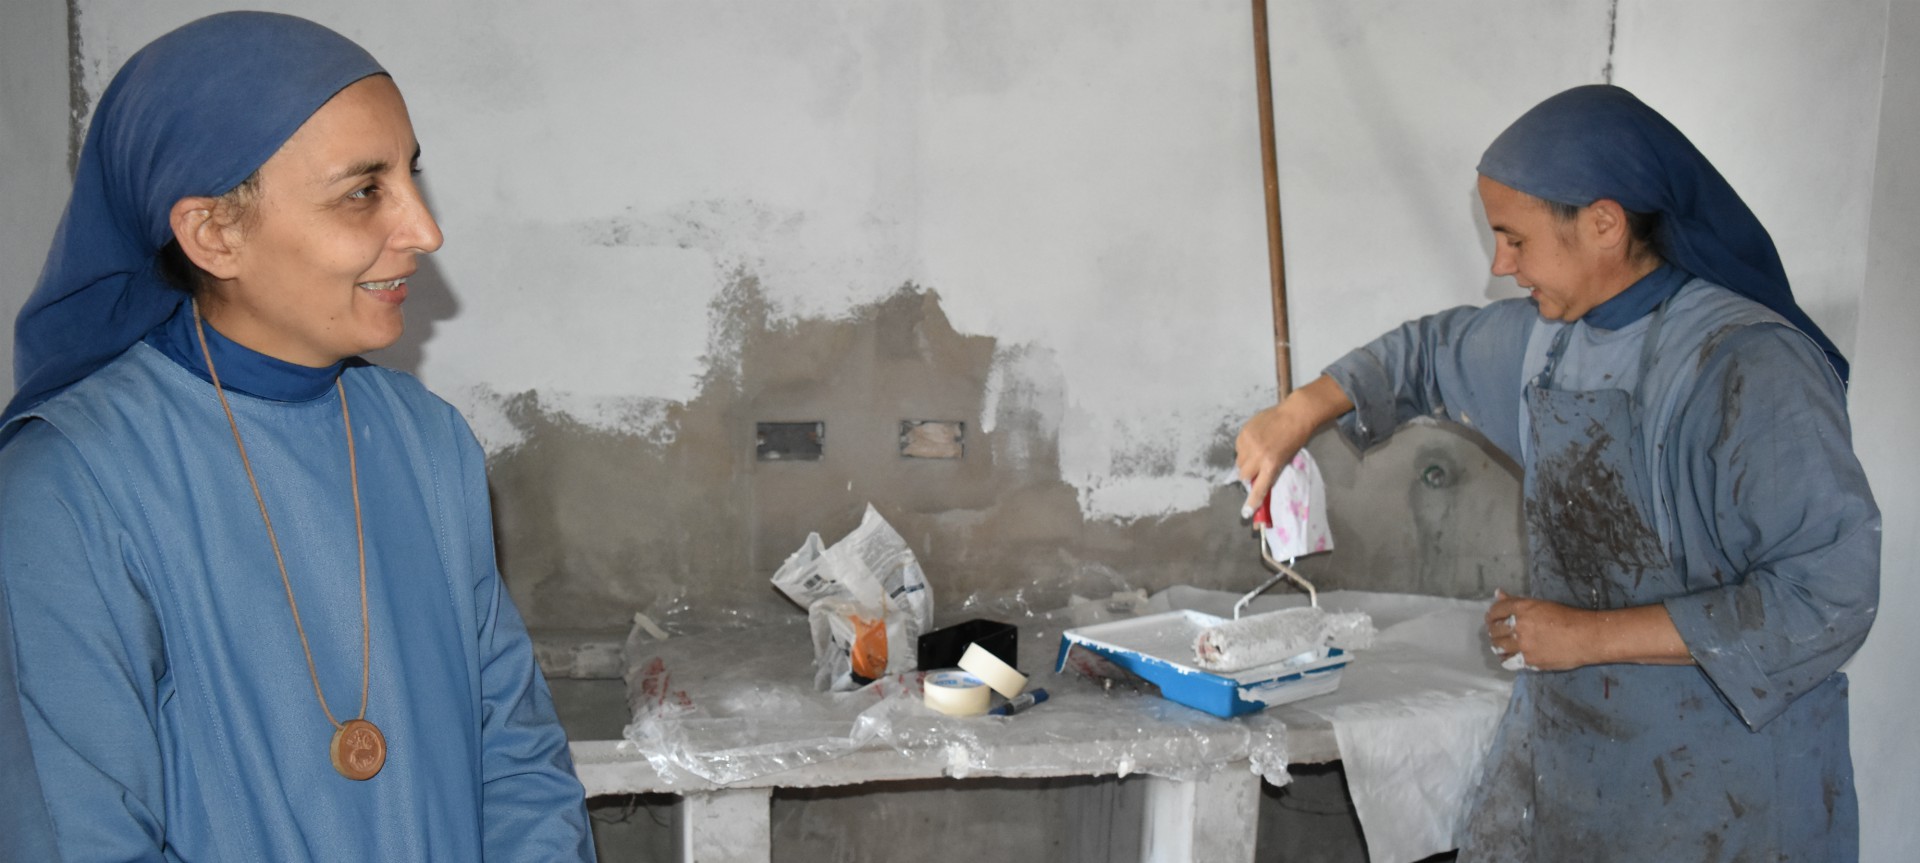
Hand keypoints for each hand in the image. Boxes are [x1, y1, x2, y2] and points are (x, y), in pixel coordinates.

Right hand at [1235, 404, 1307, 515]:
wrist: (1294, 415)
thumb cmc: (1294, 439)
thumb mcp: (1285, 459)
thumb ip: (1270, 470)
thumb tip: (1256, 481)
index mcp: (1272, 464)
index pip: (1259, 488)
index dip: (1252, 502)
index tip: (1246, 513)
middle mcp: (1258, 456)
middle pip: (1243, 475)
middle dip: (1247, 476)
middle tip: (1256, 470)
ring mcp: (1249, 443)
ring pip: (1239, 461)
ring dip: (1245, 461)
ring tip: (1257, 452)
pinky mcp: (1243, 432)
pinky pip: (1238, 447)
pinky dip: (1244, 448)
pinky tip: (1255, 441)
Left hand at [1485, 590, 1694, 670]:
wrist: (1587, 636)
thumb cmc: (1569, 617)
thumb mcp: (1541, 604)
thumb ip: (1516, 601)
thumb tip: (1498, 593)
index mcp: (1523, 608)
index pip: (1496, 610)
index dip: (1492, 615)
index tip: (1492, 618)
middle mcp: (1520, 625)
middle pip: (1494, 629)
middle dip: (1494, 630)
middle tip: (1497, 631)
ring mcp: (1523, 644)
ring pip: (1498, 645)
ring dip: (1497, 644)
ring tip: (1502, 643)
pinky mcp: (1529, 660)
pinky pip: (1508, 661)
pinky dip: (1505, 658)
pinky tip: (1509, 656)